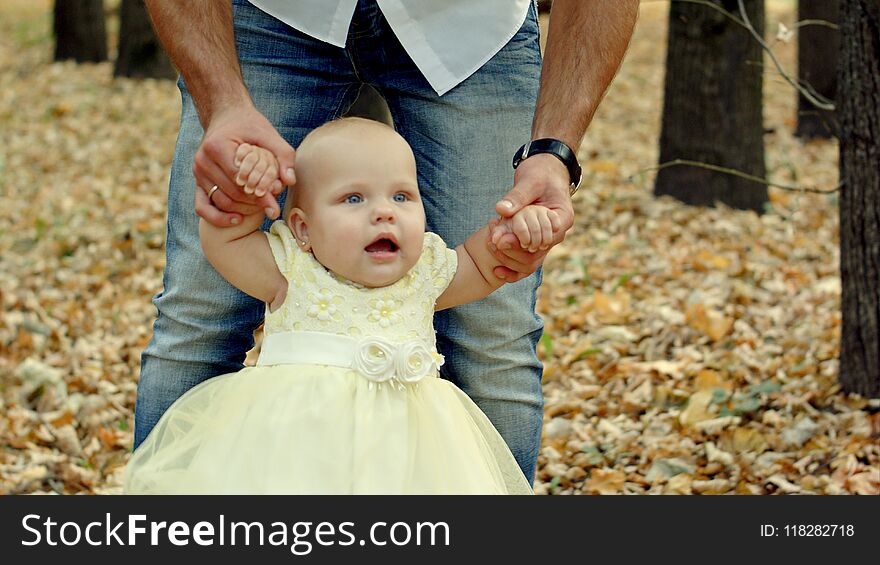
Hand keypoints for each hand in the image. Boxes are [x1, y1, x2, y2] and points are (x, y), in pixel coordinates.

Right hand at [193, 103, 295, 226]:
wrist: (226, 117)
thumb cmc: (249, 126)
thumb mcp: (269, 135)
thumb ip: (283, 155)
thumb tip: (289, 181)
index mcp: (217, 146)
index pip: (241, 179)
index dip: (259, 192)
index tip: (275, 201)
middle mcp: (203, 161)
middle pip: (232, 193)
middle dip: (254, 202)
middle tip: (272, 205)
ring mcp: (197, 173)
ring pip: (222, 202)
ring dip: (243, 209)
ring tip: (261, 207)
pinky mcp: (197, 182)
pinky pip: (203, 207)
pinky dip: (219, 218)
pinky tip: (238, 219)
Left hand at [490, 153, 574, 279]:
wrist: (544, 170)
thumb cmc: (540, 173)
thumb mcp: (529, 181)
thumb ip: (517, 196)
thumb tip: (501, 210)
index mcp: (562, 218)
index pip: (545, 239)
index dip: (522, 241)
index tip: (502, 238)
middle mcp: (556, 234)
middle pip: (536, 255)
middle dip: (512, 250)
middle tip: (491, 240)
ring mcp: (545, 239)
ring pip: (529, 261)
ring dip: (508, 257)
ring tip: (490, 243)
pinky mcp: (534, 241)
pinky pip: (524, 260)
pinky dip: (511, 265)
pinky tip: (496, 270)